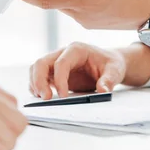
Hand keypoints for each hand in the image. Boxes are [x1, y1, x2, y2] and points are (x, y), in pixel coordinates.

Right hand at [29, 42, 149, 98]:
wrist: (109, 63)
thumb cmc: (111, 64)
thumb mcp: (115, 71)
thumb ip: (109, 80)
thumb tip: (103, 91)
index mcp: (77, 49)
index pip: (61, 63)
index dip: (59, 80)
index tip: (63, 96)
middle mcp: (63, 53)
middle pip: (42, 63)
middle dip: (39, 80)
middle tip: (45, 98)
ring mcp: (56, 62)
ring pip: (36, 69)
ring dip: (35, 83)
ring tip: (42, 99)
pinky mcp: (54, 72)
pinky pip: (39, 77)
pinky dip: (36, 86)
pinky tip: (41, 97)